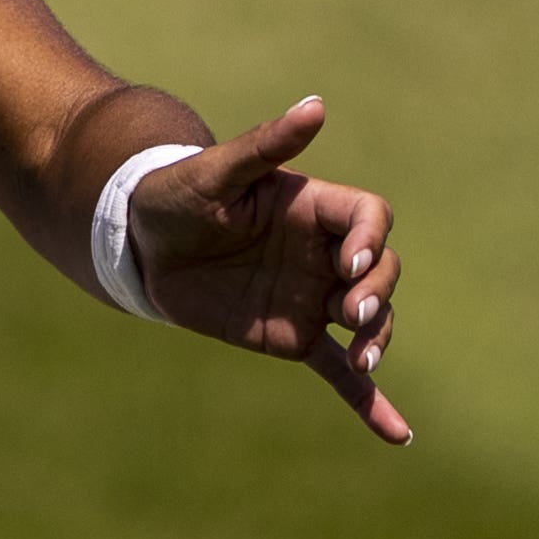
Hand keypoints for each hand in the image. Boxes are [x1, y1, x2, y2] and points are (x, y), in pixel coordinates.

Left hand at [133, 96, 410, 445]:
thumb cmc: (176, 191)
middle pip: (380, 270)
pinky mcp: (294, 336)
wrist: (141, 241)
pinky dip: (369, 400)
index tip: (346, 261)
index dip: (368, 238)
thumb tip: (317, 104)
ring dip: (378, 338)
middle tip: (353, 313)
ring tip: (366, 360)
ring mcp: (312, 296)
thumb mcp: (216, 171)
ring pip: (369, 319)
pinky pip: (339, 372)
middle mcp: (322, 252)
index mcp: (312, 207)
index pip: (368, 217)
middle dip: (377, 292)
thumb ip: (266, 145)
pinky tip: (397, 434)